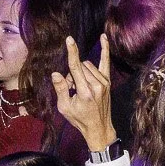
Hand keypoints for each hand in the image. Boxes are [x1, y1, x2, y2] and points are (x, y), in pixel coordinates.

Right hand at [51, 35, 116, 153]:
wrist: (99, 127)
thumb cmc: (79, 119)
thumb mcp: (65, 107)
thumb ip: (60, 89)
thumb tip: (56, 73)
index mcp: (85, 92)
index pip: (76, 68)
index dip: (72, 52)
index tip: (69, 39)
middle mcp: (97, 85)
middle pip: (80, 66)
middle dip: (72, 74)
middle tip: (71, 89)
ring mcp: (104, 82)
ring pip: (88, 65)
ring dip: (81, 72)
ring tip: (80, 87)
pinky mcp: (108, 81)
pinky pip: (105, 61)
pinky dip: (104, 49)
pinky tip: (103, 37)